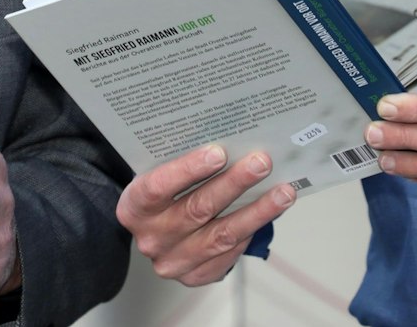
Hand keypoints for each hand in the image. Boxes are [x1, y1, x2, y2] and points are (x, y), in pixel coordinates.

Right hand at [116, 145, 296, 286]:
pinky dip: (252, 230)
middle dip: (234, 183)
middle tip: (261, 162)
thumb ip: (183, 163)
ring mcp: (173, 261)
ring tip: (282, 191)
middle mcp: (151, 238)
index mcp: (134, 208)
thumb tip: (230, 140)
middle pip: (197, 210)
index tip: (219, 152)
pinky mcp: (195, 276)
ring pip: (222, 235)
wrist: (155, 230)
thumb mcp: (159, 174)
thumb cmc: (163, 194)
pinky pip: (230, 253)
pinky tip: (270, 212)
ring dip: (257, 211)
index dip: (188, 169)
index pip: (158, 187)